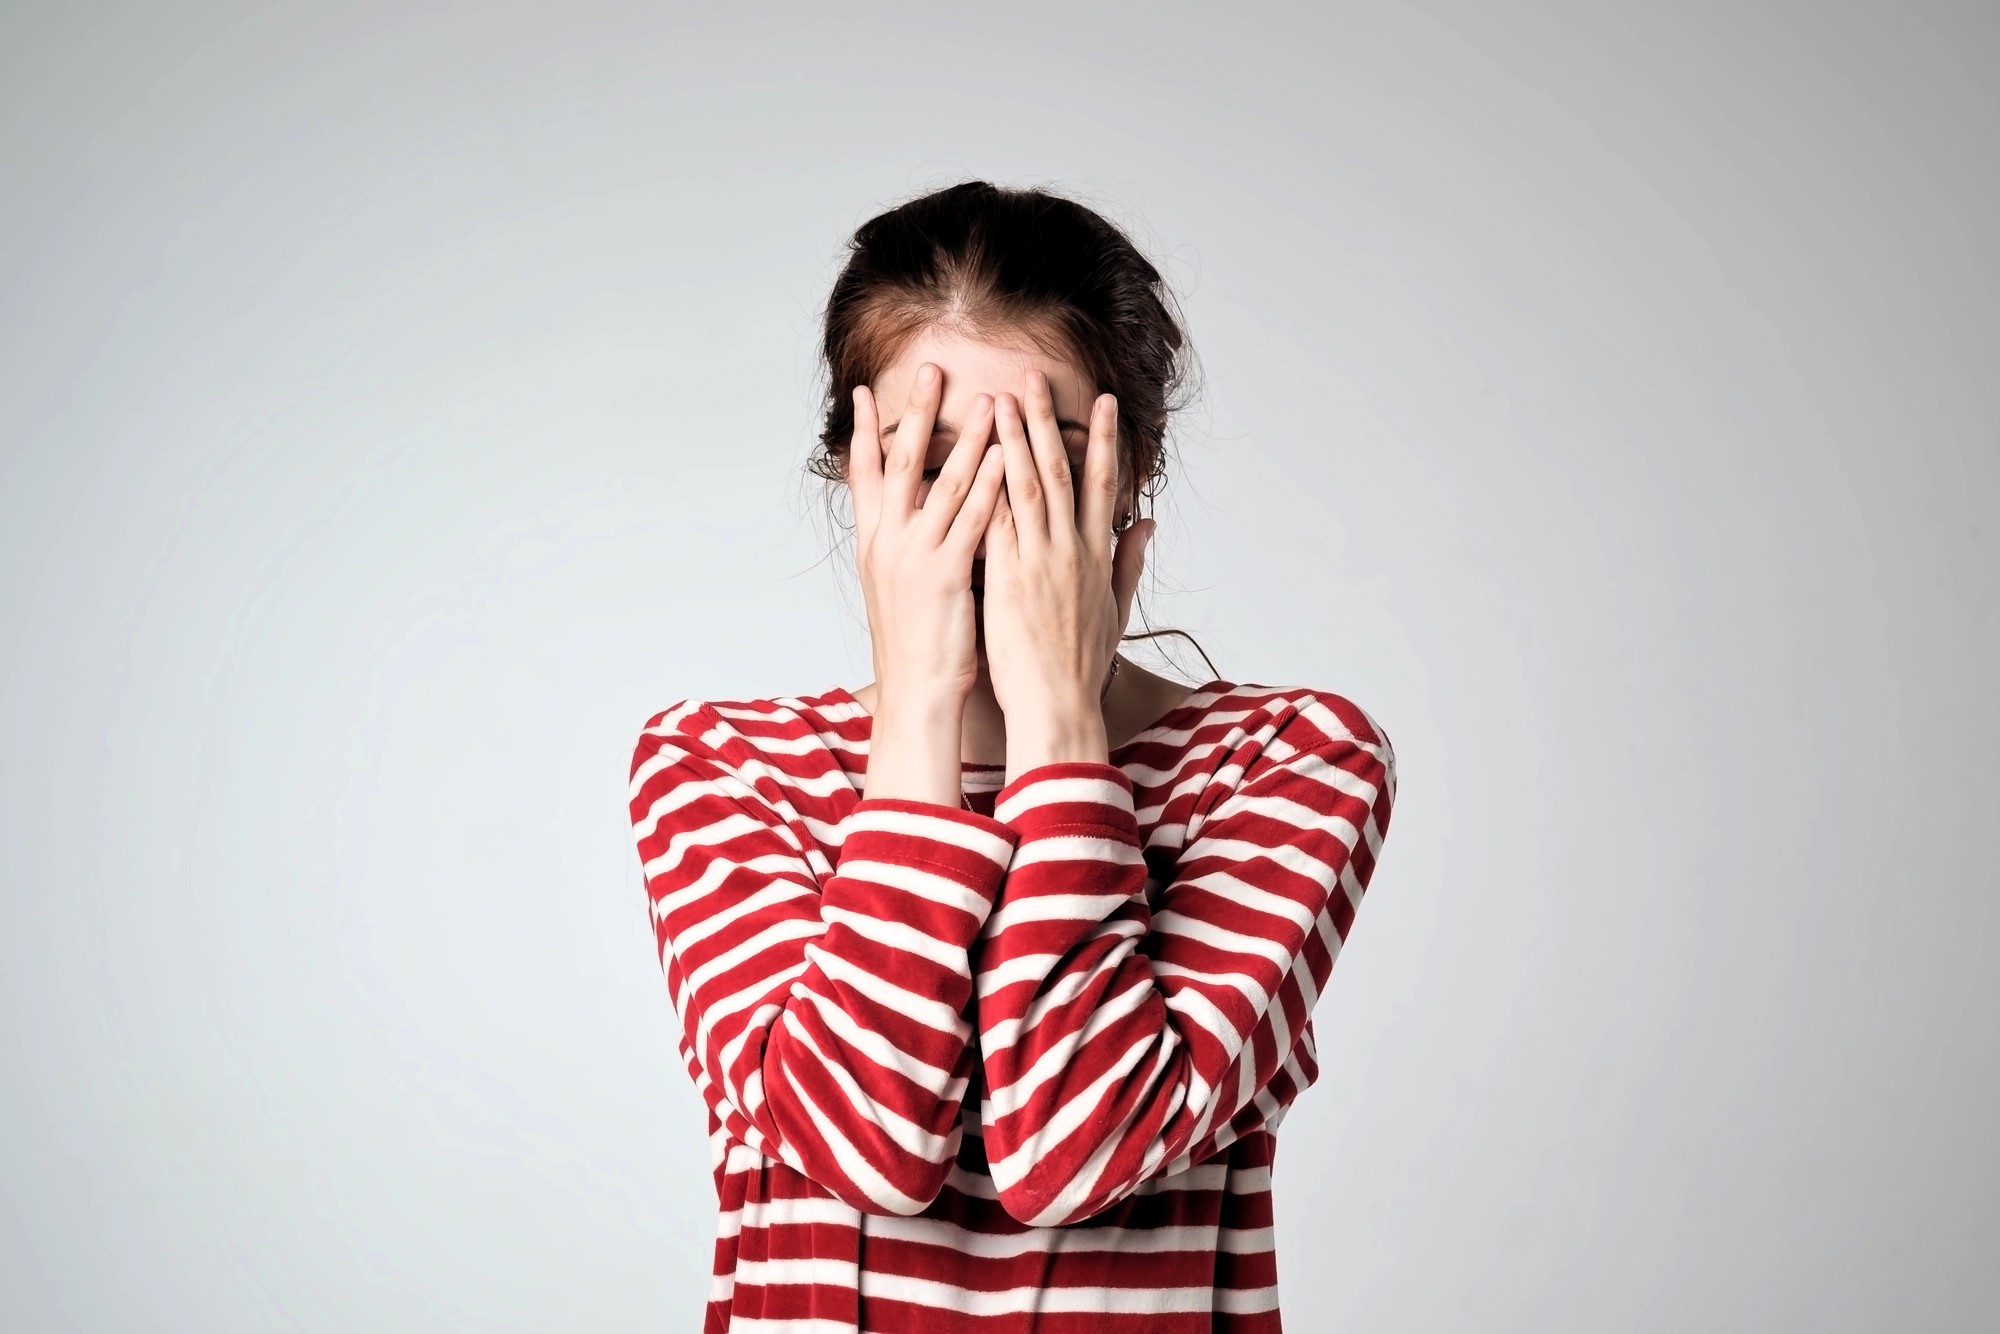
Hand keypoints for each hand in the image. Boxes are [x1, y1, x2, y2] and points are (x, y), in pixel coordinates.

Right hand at [849, 365, 1006, 801]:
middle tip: (932, 368)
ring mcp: (915, 556)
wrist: (915, 696)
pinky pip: (973, 520)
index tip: (864, 393)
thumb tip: (905, 521)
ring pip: (943, 484)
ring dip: (967, 437)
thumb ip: (903, 547)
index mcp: (874, 545)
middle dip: (917, 414)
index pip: (863, 475)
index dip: (862, 432)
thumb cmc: (916, 647)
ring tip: (988, 398)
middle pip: (899, 464)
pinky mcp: (946, 575)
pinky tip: (1006, 457)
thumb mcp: (897, 589)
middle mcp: (888, 543)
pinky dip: (989, 485)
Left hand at [980, 370, 1155, 779]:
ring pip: (1025, 487)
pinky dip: (987, 488)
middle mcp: (1071, 551)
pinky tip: (973, 458)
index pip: (1103, 485)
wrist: (1058, 705)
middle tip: (1032, 379)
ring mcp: (1039, 562)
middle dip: (1046, 422)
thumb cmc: (1081, 666)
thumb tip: (1146, 524)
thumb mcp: (1117, 610)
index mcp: (1096, 556)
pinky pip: (995, 522)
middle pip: (1060, 473)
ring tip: (997, 399)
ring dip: (1011, 440)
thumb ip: (1130, 561)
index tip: (1101, 403)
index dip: (1103, 440)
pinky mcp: (1008, 579)